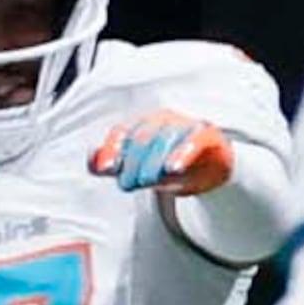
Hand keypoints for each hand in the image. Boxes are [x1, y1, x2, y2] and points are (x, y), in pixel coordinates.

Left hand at [89, 110, 235, 197]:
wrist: (209, 169)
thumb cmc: (169, 165)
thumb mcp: (140, 169)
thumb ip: (116, 165)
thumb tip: (93, 162)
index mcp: (143, 124)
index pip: (123, 131)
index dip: (113, 148)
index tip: (108, 168)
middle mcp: (163, 120)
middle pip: (143, 137)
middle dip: (133, 162)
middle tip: (129, 184)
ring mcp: (186, 125)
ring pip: (166, 136)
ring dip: (154, 159)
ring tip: (148, 180)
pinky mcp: (207, 135)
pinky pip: (194, 140)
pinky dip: (182, 153)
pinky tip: (173, 168)